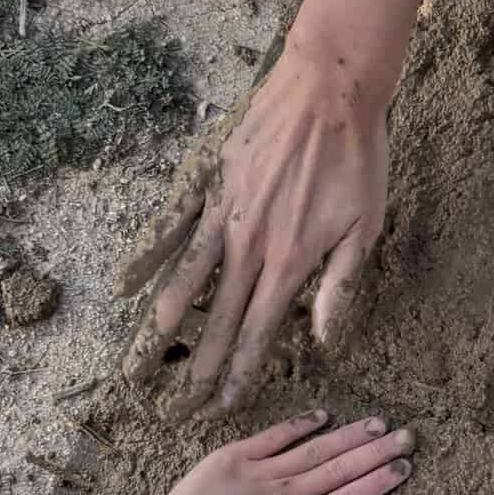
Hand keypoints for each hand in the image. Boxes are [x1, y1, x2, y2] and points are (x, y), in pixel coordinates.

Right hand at [118, 42, 391, 419]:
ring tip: (138, 365)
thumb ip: (341, 287)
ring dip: (161, 328)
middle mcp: (248, 245)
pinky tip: (126, 285)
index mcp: (289, 262)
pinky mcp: (206, 180)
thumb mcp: (367, 227)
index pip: (259, 332)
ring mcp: (222, 212)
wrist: (331, 87)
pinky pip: (168, 224)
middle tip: (174, 407)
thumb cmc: (358, 157)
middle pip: (217, 319)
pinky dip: (145, 256)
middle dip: (196, 367)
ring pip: (184, 281)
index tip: (222, 406)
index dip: (240, 372)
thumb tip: (325, 340)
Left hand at [152, 408, 413, 494]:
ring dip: (349, 436)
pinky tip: (323, 415)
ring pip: (315, 451)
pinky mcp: (238, 457)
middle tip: (407, 437)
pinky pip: (275, 437)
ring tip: (378, 423)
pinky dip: (300, 425)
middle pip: (340, 470)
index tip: (404, 467)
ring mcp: (263, 473)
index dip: (379, 483)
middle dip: (376, 453)